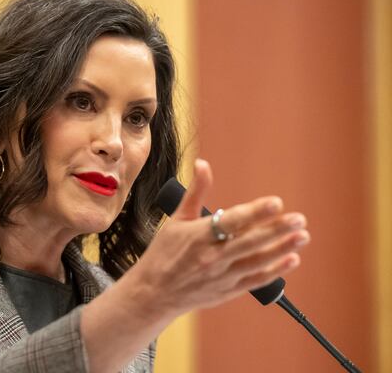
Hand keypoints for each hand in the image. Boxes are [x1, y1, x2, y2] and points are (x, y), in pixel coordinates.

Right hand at [130, 159, 309, 316]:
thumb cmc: (164, 253)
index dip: (255, 212)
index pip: (231, 221)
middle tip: (298, 219)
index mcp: (198, 237)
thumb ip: (195, 192)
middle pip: (250, 242)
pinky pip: (256, 280)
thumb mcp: (176, 219)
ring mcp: (221, 276)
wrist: (154, 292)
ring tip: (302, 236)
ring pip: (258, 261)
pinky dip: (275, 271)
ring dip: (282, 248)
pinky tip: (291, 259)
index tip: (276, 203)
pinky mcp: (228, 291)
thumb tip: (203, 164)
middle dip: (277, 230)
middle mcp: (212, 257)